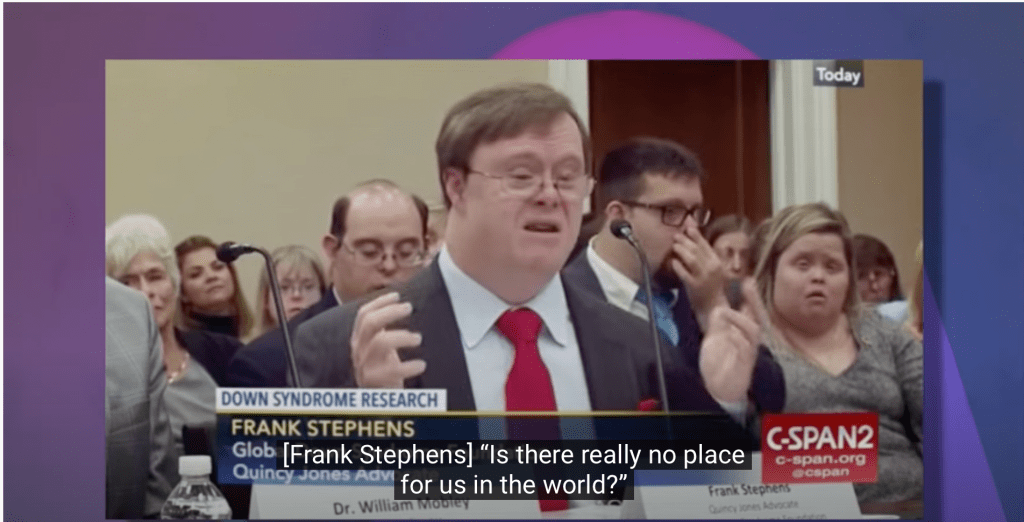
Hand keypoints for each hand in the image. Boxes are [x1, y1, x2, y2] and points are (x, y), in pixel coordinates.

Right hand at [350, 292, 425, 387]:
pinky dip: (411, 366)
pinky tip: (421, 365)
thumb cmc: (382, 370)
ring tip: (418, 338)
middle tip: (409, 308)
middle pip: (371, 323)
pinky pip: (394, 370)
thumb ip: (383, 330)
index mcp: (358, 340)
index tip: (397, 295)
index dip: (379, 302)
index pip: (363, 315)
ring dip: (403, 336)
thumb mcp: (378, 348)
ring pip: (381, 342)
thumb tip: (402, 305)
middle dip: (391, 312)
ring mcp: (365, 366)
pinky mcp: (375, 381)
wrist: (376, 400)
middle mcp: (358, 350)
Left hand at [669, 225, 725, 326]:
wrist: (714, 306)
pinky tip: (672, 262)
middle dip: (685, 241)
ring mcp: (703, 277)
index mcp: (717, 262)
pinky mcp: (694, 286)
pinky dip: (678, 266)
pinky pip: (684, 273)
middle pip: (697, 250)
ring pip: (691, 259)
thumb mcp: (713, 269)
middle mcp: (712, 268)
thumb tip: (695, 240)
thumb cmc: (712, 286)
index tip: (688, 228)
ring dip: (682, 251)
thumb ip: (705, 256)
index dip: (696, 235)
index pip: (706, 245)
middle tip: (676, 236)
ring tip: (674, 246)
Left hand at [698, 280, 763, 403]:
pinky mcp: (744, 364)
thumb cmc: (719, 363)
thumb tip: (720, 308)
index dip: (750, 296)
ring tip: (723, 311)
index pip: (748, 310)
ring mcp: (748, 351)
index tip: (747, 279)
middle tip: (748, 283)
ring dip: (739, 318)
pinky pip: (745, 350)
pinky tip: (729, 334)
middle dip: (753, 299)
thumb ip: (718, 323)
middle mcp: (747, 339)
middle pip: (757, 315)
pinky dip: (737, 340)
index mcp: (740, 331)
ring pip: (752, 330)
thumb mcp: (714, 338)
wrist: (719, 388)